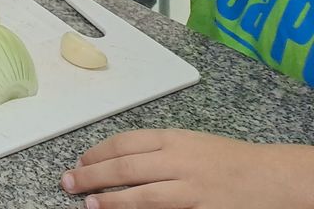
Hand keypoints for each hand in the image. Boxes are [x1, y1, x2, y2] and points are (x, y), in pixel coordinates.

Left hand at [61, 129, 313, 207]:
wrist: (275, 178)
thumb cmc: (231, 160)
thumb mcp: (190, 144)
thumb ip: (156, 152)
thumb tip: (115, 160)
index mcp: (173, 140)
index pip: (123, 144)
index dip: (97, 154)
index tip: (79, 162)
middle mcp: (179, 162)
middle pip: (124, 168)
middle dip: (91, 176)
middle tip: (68, 182)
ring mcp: (191, 191)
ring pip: (141, 196)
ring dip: (112, 201)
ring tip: (89, 204)